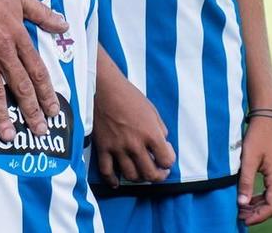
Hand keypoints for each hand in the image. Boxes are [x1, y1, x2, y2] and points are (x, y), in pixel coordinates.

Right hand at [0, 0, 67, 141]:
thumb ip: (43, 14)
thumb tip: (64, 25)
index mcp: (18, 35)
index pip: (37, 70)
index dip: (47, 93)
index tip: (54, 110)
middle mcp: (2, 47)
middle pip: (20, 84)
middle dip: (32, 110)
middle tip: (40, 131)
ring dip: (1, 114)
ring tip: (8, 136)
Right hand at [92, 63, 174, 184]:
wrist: (103, 87)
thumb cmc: (129, 96)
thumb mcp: (152, 110)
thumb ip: (159, 129)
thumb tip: (162, 144)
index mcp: (151, 134)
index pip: (167, 161)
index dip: (169, 160)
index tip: (165, 153)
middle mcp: (135, 144)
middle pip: (150, 174)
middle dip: (158, 176)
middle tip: (158, 171)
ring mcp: (118, 148)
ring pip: (131, 176)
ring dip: (139, 178)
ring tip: (141, 172)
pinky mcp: (103, 148)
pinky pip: (107, 171)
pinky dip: (112, 180)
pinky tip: (117, 182)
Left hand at [238, 115, 271, 224]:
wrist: (267, 117)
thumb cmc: (257, 136)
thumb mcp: (248, 158)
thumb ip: (246, 182)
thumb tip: (241, 204)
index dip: (259, 217)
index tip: (243, 220)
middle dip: (258, 213)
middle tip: (239, 215)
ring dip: (259, 206)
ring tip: (241, 208)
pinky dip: (261, 198)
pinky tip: (248, 198)